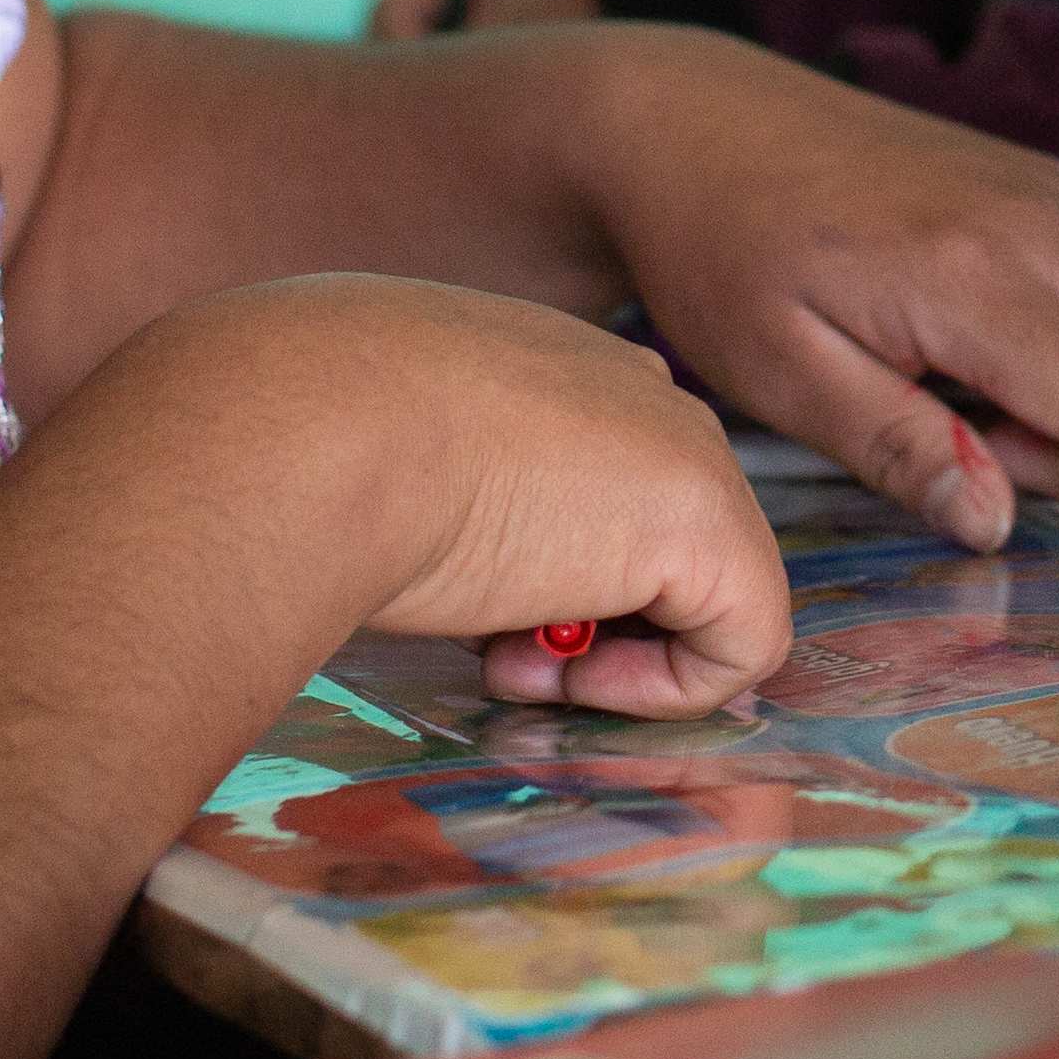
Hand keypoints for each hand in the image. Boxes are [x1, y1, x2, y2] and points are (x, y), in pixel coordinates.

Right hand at [304, 273, 792, 716]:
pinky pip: (745, 642)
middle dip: (584, 621)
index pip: (601, 486)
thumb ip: (453, 489)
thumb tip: (463, 562)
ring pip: (704, 594)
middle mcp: (641, 395)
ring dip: (615, 660)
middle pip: (657, 545)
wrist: (314, 436)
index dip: (546, 574)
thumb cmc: (313, 444)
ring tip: (510, 657)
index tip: (474, 604)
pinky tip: (572, 676)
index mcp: (561, 366)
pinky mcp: (712, 527)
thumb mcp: (387, 451)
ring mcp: (689, 454)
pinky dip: (664, 691)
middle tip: (491, 646)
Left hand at [562, 36, 1058, 547]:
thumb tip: (998, 521)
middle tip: (966, 449)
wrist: (699, 121)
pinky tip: (995, 353)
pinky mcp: (1051, 181)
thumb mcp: (783, 376)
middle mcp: (1041, 223)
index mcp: (971, 278)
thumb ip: (900, 448)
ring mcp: (1056, 192)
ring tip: (968, 401)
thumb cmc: (724, 256)